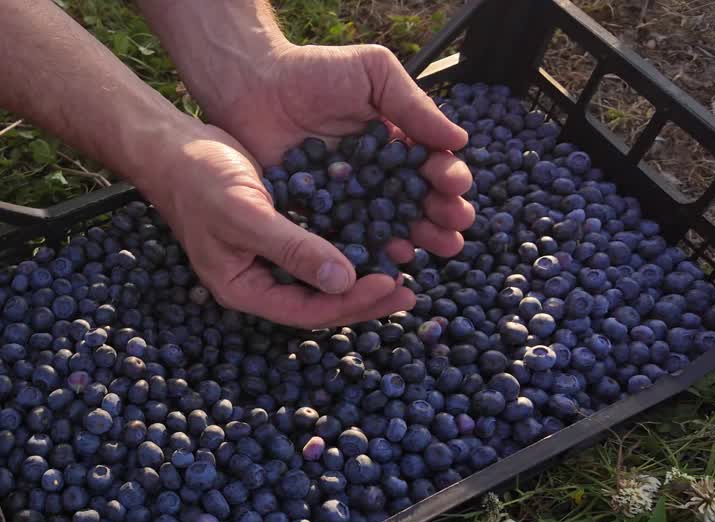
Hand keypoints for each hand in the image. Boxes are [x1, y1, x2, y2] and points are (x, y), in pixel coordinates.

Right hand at [136, 121, 413, 328]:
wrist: (173, 146)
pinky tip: (381, 232)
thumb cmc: (199, 180)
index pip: (306, 312)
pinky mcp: (280, 229)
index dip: (351, 304)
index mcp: (244, 288)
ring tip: (404, 268)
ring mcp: (269, 257)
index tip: (393, 284)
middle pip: (320, 301)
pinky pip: (321, 245)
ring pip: (324, 276)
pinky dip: (350, 242)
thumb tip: (344, 281)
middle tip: (410, 288)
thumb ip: (293, 249)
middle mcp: (260, 279)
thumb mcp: (246, 214)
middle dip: (365, 297)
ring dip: (363, 273)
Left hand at [200, 43, 475, 268]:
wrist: (255, 84)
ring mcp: (348, 199)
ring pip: (387, 227)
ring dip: (414, 239)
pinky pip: (344, 237)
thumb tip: (459, 140)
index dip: (448, 179)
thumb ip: (413, 105)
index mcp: (396, 144)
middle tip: (454, 230)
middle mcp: (377, 176)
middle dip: (441, 218)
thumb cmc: (316, 72)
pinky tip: (386, 256)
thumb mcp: (373, 73)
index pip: (431, 167)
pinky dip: (366, 250)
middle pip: (417, 204)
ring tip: (431, 249)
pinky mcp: (317, 215)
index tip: (455, 186)